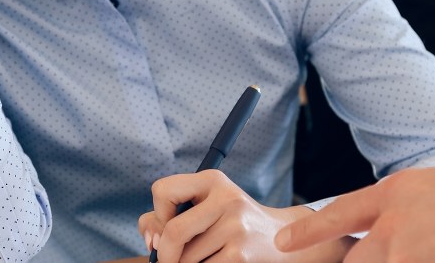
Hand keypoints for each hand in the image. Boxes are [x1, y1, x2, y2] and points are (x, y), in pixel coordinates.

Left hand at [138, 170, 351, 262]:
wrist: (282, 239)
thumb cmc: (231, 224)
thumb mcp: (204, 207)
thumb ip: (165, 218)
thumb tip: (152, 243)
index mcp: (213, 180)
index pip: (162, 191)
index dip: (157, 215)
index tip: (169, 225)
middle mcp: (227, 199)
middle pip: (173, 233)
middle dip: (165, 254)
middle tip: (170, 260)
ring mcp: (236, 229)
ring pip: (186, 259)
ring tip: (207, 256)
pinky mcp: (241, 257)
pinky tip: (218, 262)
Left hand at [275, 163, 434, 262]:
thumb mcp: (433, 188)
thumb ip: (399, 210)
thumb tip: (380, 228)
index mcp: (393, 197)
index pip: (337, 215)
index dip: (307, 233)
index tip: (283, 242)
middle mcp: (393, 231)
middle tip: (396, 250)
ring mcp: (409, 258)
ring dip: (399, 260)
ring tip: (431, 247)